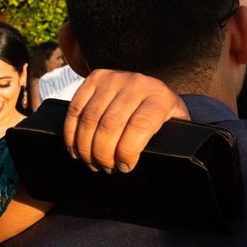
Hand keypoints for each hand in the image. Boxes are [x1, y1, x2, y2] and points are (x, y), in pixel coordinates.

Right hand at [63, 69, 189, 172]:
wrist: (152, 87)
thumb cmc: (163, 115)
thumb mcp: (174, 126)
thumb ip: (170, 141)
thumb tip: (163, 165)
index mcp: (160, 97)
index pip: (140, 126)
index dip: (127, 151)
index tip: (125, 167)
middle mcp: (137, 84)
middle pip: (110, 125)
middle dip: (103, 153)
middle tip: (106, 168)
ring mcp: (113, 78)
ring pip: (90, 119)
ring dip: (86, 147)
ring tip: (92, 162)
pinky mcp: (94, 78)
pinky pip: (76, 109)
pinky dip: (71, 133)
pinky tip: (76, 149)